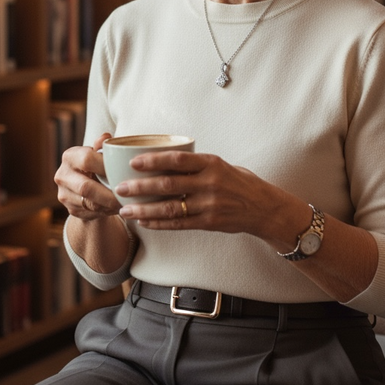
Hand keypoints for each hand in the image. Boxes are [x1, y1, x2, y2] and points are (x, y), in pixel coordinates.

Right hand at [55, 133, 120, 219]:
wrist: (86, 187)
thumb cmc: (97, 165)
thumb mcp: (100, 154)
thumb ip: (103, 146)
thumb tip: (107, 138)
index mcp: (70, 156)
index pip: (86, 159)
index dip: (105, 166)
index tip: (123, 171)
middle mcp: (62, 175)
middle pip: (85, 187)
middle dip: (109, 193)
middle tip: (127, 195)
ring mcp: (64, 194)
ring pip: (90, 204)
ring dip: (110, 205)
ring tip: (126, 203)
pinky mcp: (70, 210)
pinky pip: (91, 213)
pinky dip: (107, 211)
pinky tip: (118, 208)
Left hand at [115, 150, 281, 238]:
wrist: (264, 208)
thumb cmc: (239, 182)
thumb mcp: (221, 165)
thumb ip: (196, 165)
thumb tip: (163, 160)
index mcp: (211, 163)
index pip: (177, 159)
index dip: (153, 161)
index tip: (133, 162)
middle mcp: (209, 183)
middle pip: (168, 185)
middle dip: (141, 187)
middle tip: (120, 188)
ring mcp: (209, 205)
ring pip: (170, 208)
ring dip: (144, 210)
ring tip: (126, 210)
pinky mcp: (208, 222)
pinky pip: (179, 224)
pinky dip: (159, 223)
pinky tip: (144, 222)